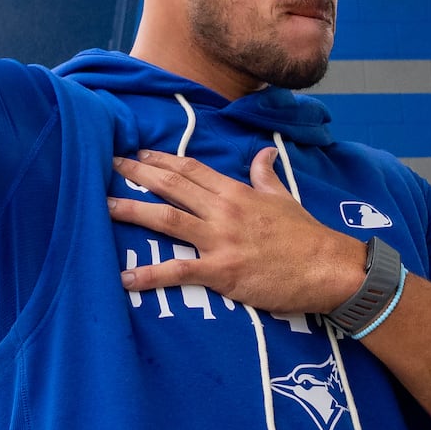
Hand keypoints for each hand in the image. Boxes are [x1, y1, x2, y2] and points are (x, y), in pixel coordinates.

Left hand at [109, 148, 365, 313]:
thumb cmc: (305, 234)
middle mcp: (223, 211)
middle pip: (173, 186)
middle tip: (110, 165)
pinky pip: (178, 272)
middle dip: (138, 174)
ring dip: (133, 211)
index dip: (162, 160)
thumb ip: (265, 174)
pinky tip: (125, 277)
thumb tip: (262, 152)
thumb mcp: (284, 197)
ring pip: (167, 220)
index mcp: (236, 191)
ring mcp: (220, 240)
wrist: (326, 267)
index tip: (139, 154)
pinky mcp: (221, 272)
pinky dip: (150, 274)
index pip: (191, 169)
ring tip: (104, 206)